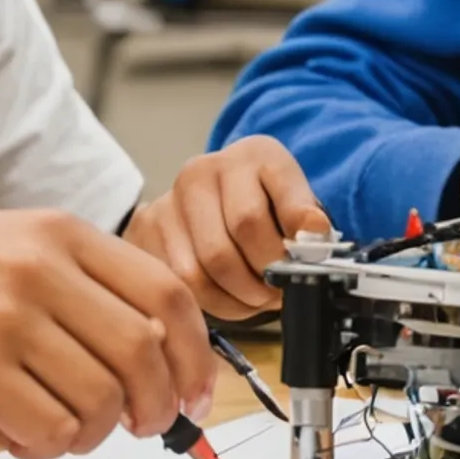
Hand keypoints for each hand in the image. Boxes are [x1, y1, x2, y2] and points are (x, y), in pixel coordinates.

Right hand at [0, 209, 215, 458]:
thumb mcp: (14, 242)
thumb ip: (82, 284)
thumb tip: (154, 357)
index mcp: (62, 234)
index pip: (168, 295)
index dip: (196, 354)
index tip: (196, 392)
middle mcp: (41, 271)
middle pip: (144, 355)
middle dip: (158, 406)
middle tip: (144, 427)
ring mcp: (6, 322)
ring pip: (100, 403)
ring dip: (95, 434)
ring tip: (60, 428)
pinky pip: (49, 430)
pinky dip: (48, 447)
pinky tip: (17, 432)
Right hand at [125, 137, 330, 322]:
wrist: (216, 195)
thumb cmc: (265, 200)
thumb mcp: (294, 198)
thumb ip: (304, 215)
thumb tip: (313, 238)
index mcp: (251, 155)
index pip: (262, 211)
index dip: (285, 246)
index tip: (306, 263)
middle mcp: (203, 170)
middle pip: (233, 240)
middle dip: (264, 276)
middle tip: (281, 292)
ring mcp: (169, 200)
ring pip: (204, 269)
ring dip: (240, 296)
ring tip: (260, 298)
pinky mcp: (146, 230)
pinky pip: (181, 283)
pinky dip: (215, 303)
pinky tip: (233, 299)